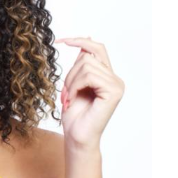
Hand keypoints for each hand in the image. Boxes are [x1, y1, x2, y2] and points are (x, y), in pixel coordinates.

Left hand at [54, 36, 125, 150]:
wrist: (76, 137)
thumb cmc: (75, 116)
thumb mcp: (75, 85)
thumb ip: (82, 66)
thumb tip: (86, 40)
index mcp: (108, 77)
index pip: (97, 49)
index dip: (80, 41)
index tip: (60, 40)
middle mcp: (115, 79)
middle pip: (88, 57)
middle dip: (70, 73)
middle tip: (65, 93)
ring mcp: (116, 85)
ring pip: (86, 65)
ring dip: (71, 82)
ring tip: (69, 98)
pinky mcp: (114, 92)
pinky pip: (89, 76)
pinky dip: (75, 87)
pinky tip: (73, 99)